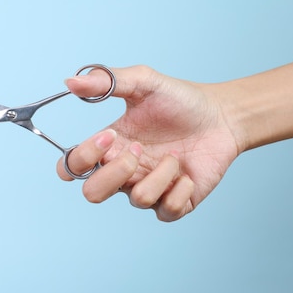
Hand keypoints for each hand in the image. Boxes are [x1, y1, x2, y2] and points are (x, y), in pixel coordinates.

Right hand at [57, 65, 239, 221]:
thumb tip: (69, 82)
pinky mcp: (175, 203)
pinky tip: (188, 172)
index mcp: (109, 147)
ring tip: (175, 154)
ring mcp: (148, 189)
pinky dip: (180, 189)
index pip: (71, 167)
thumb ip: (105, 81)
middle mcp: (123, 172)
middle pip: (92, 194)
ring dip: (161, 173)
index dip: (80, 158)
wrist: (223, 115)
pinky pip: (167, 211)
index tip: (109, 135)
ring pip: (138, 199)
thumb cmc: (180, 100)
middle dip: (115, 172)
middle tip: (138, 149)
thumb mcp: (143, 82)